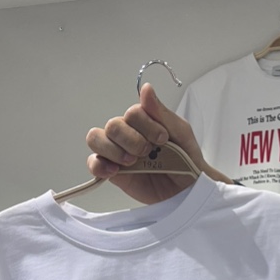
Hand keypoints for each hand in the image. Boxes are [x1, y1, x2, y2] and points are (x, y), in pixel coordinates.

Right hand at [86, 83, 230, 204]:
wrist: (187, 189)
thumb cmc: (186, 159)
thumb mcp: (180, 132)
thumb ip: (161, 112)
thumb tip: (145, 89)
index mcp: (143, 121)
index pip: (131, 112)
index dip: (145, 124)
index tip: (163, 139)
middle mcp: (127, 133)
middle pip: (112, 125)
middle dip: (130, 139)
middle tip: (147, 152)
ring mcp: (118, 152)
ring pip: (96, 139)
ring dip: (113, 150)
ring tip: (131, 162)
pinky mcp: (113, 173)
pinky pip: (93, 163)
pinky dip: (99, 165)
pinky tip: (115, 171)